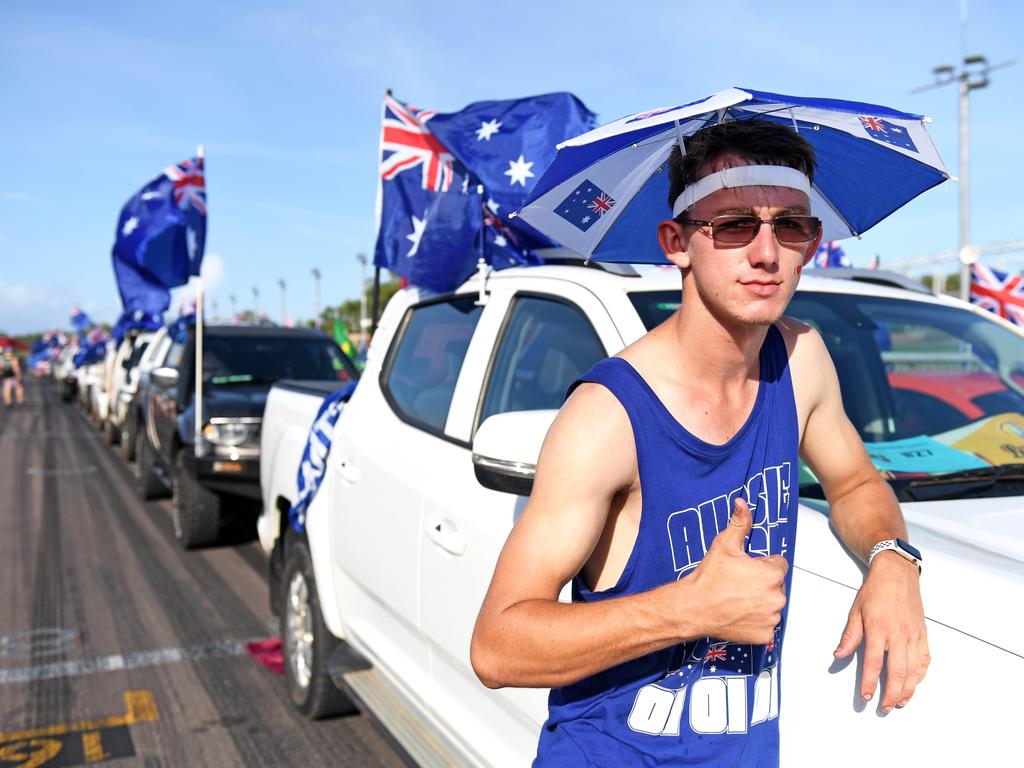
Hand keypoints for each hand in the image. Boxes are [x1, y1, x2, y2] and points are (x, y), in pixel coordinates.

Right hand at [686, 497, 788, 643]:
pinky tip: (739, 613)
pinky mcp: (764, 634)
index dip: (761, 564)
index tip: (746, 568)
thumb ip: (739, 523)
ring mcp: (771, 617)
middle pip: (775, 585)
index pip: (778, 564)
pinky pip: (765, 624)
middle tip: (738, 583)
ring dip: (759, 602)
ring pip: (771, 604)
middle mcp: (777, 597)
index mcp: (772, 574)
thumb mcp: (724, 544)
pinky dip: (755, 621)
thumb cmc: (709, 578)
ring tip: (737, 598)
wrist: (694, 607)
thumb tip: (742, 503)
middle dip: (761, 583)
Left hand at [833, 552, 928, 711]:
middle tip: (883, 707)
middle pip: (898, 673)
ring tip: (898, 702)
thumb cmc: (876, 591)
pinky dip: (920, 677)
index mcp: (879, 629)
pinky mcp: (923, 635)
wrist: (897, 574)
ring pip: (914, 671)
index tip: (866, 696)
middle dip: (890, 694)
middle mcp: (899, 635)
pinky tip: (914, 684)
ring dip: (907, 691)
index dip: (870, 683)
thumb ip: (850, 636)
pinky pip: (924, 662)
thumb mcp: (856, 611)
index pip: (874, 663)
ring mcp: (914, 636)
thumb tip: (839, 655)